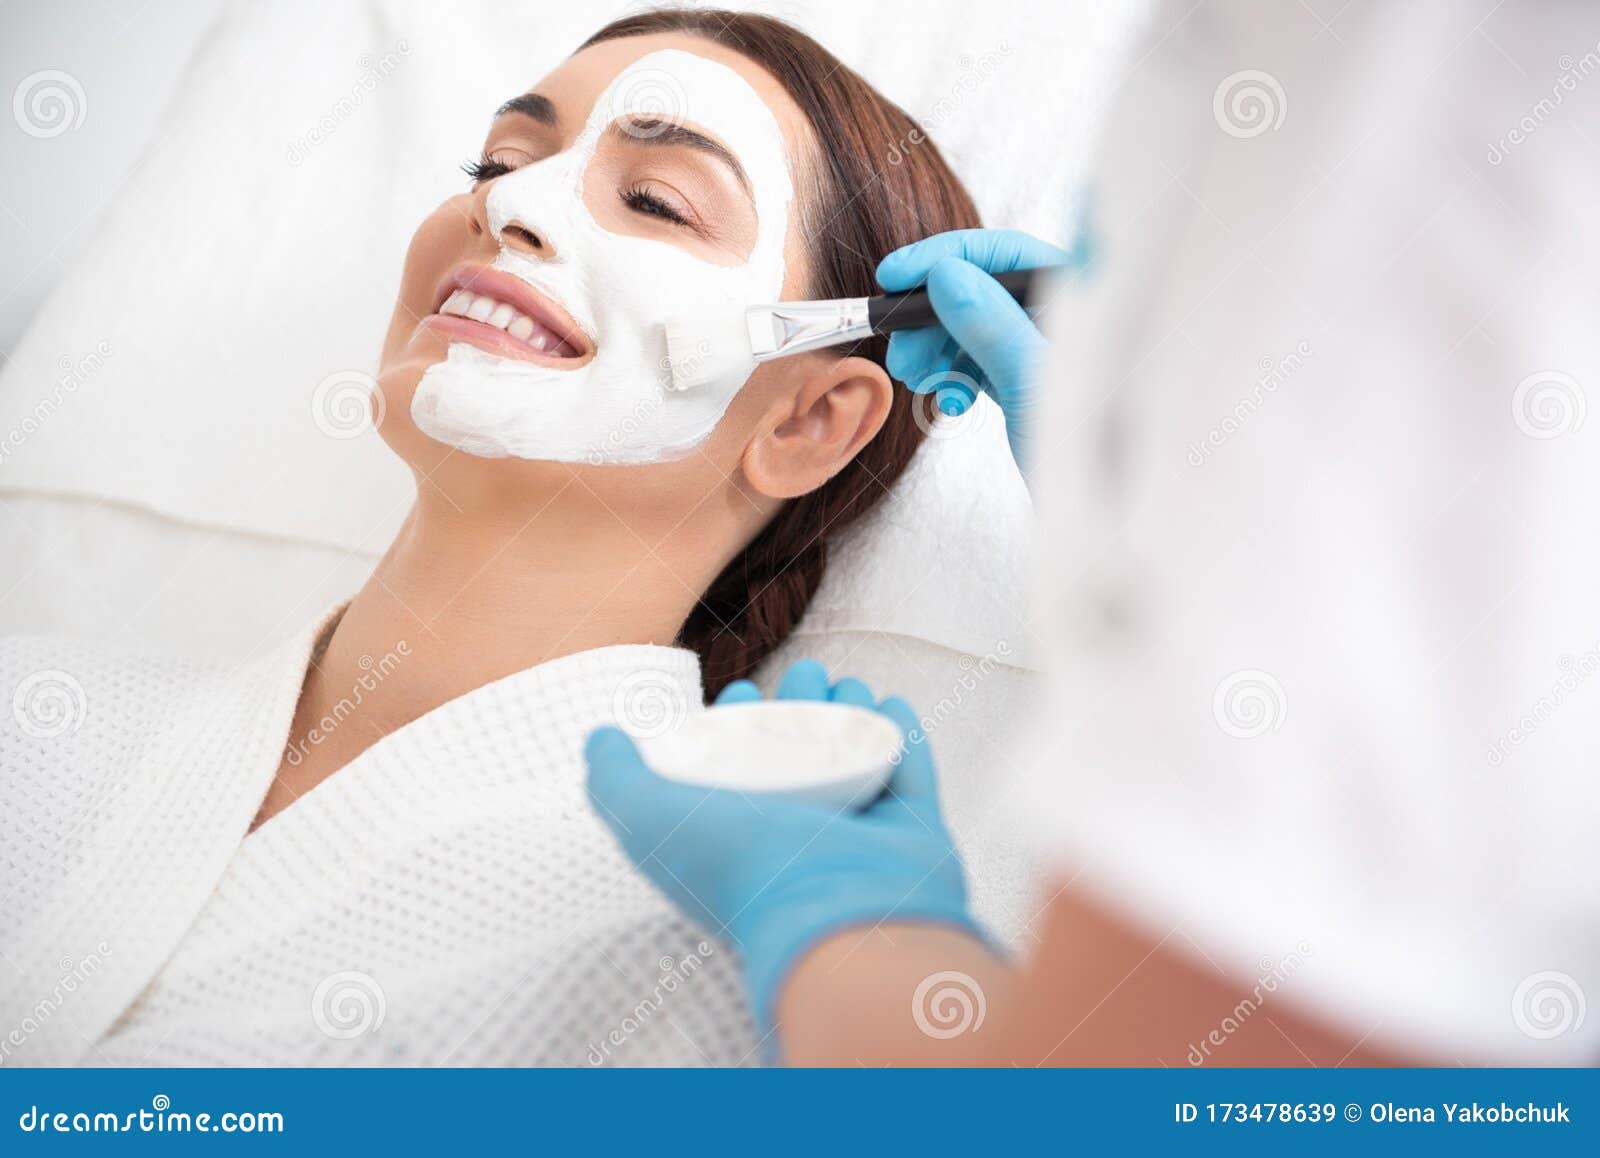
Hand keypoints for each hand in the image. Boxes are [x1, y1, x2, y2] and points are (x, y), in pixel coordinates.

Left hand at [584, 659, 980, 1036]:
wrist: (837, 917)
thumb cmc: (743, 871)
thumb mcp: (651, 822)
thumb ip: (614, 780)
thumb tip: (598, 739)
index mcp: (740, 839)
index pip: (736, 771)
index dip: (736, 724)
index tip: (741, 689)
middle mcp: (798, 840)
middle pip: (799, 758)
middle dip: (800, 707)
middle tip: (807, 672)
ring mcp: (860, 839)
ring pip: (854, 762)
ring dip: (851, 716)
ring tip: (850, 682)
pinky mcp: (912, 834)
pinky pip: (909, 774)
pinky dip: (902, 737)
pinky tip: (891, 706)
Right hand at [876, 227, 1086, 469]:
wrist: (1103, 515)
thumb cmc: (1088, 456)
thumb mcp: (1032, 385)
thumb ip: (991, 324)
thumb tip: (946, 275)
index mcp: (1084, 299)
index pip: (1005, 251)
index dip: (943, 257)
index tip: (892, 276)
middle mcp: (1068, 315)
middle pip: (984, 286)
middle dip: (933, 316)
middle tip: (901, 353)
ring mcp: (1048, 348)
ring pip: (976, 325)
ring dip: (938, 349)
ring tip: (920, 383)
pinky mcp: (1033, 378)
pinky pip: (984, 359)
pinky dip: (957, 375)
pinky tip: (951, 401)